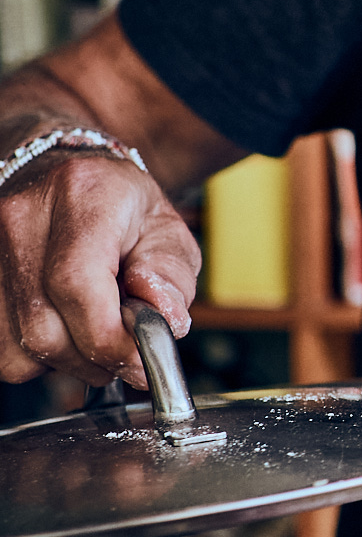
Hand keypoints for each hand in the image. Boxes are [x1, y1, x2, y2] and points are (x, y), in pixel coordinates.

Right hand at [0, 149, 199, 387]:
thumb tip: (163, 320)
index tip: (140, 361)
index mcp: (82, 194)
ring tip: (91, 332)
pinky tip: (61, 328)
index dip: (108, 339)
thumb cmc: (122, 208)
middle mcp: (22, 216)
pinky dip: (36, 355)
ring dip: (64, 361)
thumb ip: (171, 277)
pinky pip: (2, 349)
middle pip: (43, 326)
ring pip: (18, 346)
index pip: (76, 284)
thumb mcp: (167, 232)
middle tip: (124, 351)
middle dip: (92, 358)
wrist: (69, 175)